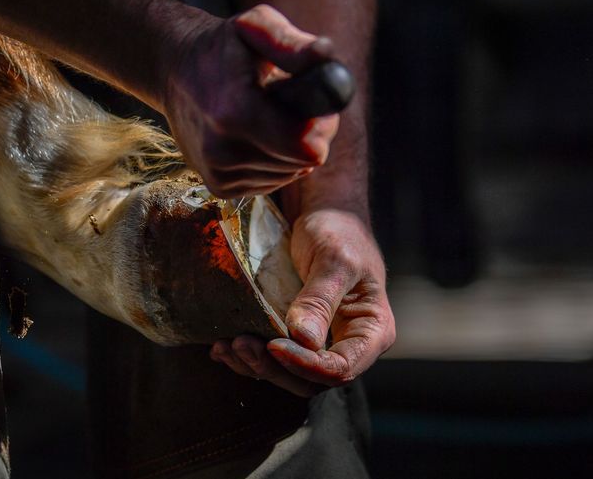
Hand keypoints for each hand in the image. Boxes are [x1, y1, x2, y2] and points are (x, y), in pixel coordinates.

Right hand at [163, 4, 339, 197]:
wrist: (174, 72)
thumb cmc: (222, 47)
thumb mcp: (256, 28)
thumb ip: (291, 44)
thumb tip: (326, 57)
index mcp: (235, 110)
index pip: (305, 147)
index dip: (321, 126)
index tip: (310, 104)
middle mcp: (223, 150)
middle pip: (302, 162)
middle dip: (309, 137)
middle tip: (292, 107)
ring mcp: (218, 172)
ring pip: (288, 175)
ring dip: (290, 150)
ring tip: (269, 118)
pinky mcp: (218, 186)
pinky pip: (270, 184)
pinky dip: (272, 163)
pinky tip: (255, 136)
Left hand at [210, 209, 394, 396]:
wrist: (323, 212)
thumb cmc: (338, 230)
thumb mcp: (335, 259)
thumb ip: (321, 299)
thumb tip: (304, 340)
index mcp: (371, 332)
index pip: (340, 369)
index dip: (306, 365)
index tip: (273, 345)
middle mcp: (346, 343)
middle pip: (311, 379)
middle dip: (274, 368)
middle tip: (242, 343)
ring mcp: (319, 340)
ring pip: (287, 373)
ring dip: (255, 365)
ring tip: (226, 345)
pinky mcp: (293, 333)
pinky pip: (271, 357)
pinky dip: (245, 356)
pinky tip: (221, 345)